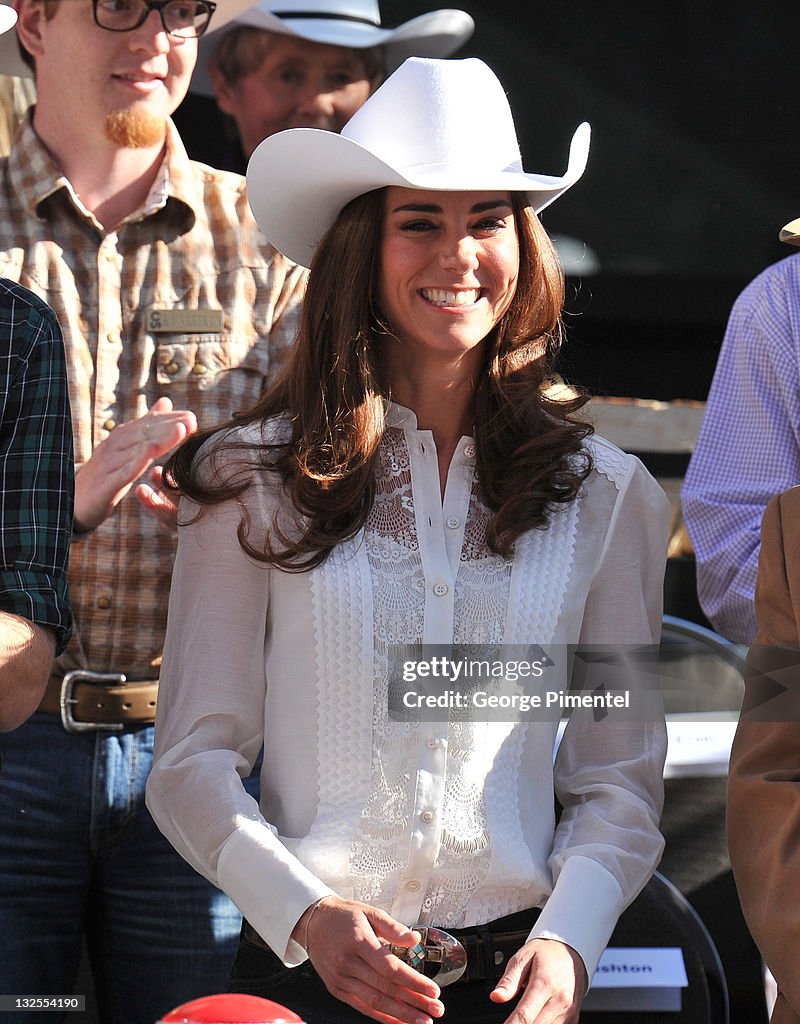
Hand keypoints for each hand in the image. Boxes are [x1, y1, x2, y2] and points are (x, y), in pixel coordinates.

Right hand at [74, 397, 195, 531]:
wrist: (72, 501)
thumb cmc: (105, 473)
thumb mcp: (127, 448)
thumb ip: (146, 426)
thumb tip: (166, 401)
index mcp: (121, 438)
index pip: (147, 425)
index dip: (169, 420)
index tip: (191, 417)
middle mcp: (114, 447)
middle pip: (145, 434)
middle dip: (169, 427)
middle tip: (191, 421)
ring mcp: (108, 465)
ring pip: (137, 450)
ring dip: (160, 440)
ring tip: (180, 432)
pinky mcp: (105, 485)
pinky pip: (123, 473)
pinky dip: (137, 463)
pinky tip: (152, 455)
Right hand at [293, 897, 443, 1023]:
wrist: (313, 922)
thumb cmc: (343, 916)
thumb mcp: (369, 912)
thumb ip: (393, 927)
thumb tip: (414, 940)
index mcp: (359, 941)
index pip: (391, 968)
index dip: (414, 982)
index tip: (433, 990)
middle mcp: (348, 963)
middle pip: (386, 988)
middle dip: (414, 1002)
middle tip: (435, 1010)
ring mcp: (341, 979)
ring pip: (375, 1002)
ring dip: (401, 1014)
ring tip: (422, 1021)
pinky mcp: (337, 989)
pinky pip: (362, 1007)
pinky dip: (382, 1017)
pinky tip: (398, 1021)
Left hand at [489, 938, 586, 1023]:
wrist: (571, 952)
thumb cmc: (547, 953)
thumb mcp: (523, 957)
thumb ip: (509, 980)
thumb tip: (496, 997)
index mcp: (545, 983)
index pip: (525, 1015)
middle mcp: (560, 1000)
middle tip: (510, 1020)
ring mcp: (568, 1011)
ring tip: (524, 1015)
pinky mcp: (573, 1018)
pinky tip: (537, 1016)